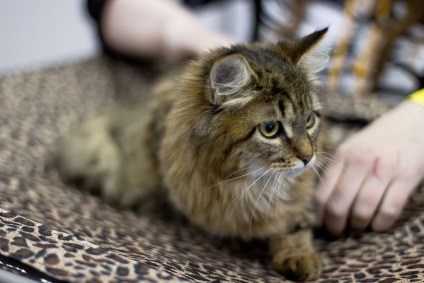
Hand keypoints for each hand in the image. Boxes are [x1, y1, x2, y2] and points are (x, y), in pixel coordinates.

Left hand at [314, 101, 423, 234]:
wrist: (412, 123)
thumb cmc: (377, 141)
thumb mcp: (351, 148)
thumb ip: (337, 170)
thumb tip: (321, 202)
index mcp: (343, 155)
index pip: (323, 191)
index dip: (318, 214)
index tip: (319, 225)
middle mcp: (360, 162)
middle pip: (339, 204)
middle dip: (335, 225)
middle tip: (336, 232)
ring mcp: (384, 169)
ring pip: (363, 209)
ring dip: (357, 225)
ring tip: (357, 227)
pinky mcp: (406, 177)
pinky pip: (389, 209)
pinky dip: (381, 223)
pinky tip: (377, 226)